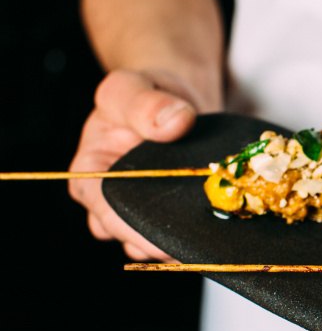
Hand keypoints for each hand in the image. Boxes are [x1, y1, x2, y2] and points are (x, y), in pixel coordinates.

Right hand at [68, 69, 198, 260]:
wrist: (179, 102)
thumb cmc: (147, 93)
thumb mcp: (134, 85)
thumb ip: (145, 103)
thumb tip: (173, 123)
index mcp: (90, 173)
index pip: (103, 211)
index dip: (131, 228)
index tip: (162, 235)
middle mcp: (112, 200)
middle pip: (129, 237)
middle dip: (161, 243)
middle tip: (197, 243)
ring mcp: (144, 211)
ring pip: (156, 245)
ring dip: (182, 245)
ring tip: (214, 237)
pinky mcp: (172, 216)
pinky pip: (181, 238)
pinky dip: (199, 237)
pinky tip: (221, 233)